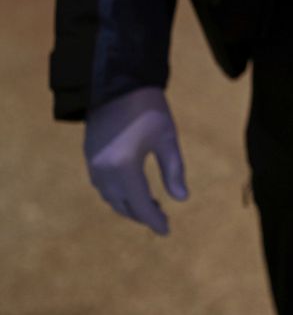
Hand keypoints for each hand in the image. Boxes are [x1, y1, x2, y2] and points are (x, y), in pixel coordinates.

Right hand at [84, 87, 186, 234]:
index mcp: (124, 168)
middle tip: (161, 218)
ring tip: (150, 204)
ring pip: (110, 196)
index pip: (140, 205)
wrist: (117, 82)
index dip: (154, 220)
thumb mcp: (167, 139)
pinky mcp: (89, 154)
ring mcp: (92, 163)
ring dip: (128, 205)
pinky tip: (132, 188)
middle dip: (141, 215)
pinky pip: (102, 185)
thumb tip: (181, 199)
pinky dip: (117, 193)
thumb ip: (173, 170)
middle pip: (122, 205)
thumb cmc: (148, 109)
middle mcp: (103, 171)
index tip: (167, 231)